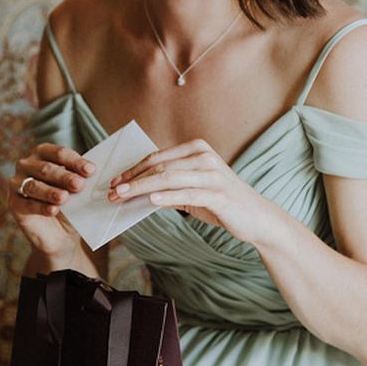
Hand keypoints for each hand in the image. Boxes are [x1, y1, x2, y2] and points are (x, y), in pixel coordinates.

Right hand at [8, 143, 95, 257]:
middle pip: (46, 168)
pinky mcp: (14, 203)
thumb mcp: (77, 187)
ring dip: (51, 191)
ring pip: (34, 185)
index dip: (75, 161)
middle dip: (64, 176)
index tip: (90, 171)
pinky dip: (41, 207)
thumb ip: (80, 177)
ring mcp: (17, 183)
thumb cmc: (69, 201)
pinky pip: (27, 204)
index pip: (59, 153)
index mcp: (43, 153)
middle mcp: (27, 164)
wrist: (60, 232)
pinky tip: (53, 210)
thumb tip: (92, 171)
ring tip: (64, 198)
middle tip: (79, 184)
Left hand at [108, 139, 273, 244]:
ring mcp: (212, 174)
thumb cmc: (222, 201)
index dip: (133, 168)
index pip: (157, 156)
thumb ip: (170, 185)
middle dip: (132, 179)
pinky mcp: (218, 193)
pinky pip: (187, 193)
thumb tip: (137, 191)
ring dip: (140, 188)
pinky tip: (150, 201)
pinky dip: (166, 196)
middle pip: (159, 166)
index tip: (114, 181)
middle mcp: (204, 157)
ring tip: (121, 197)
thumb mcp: (194, 189)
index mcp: (197, 149)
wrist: (256, 216)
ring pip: (168, 178)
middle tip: (111, 191)